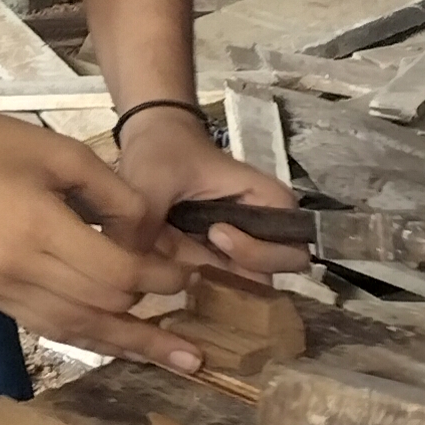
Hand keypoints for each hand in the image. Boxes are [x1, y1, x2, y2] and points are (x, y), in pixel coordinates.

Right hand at [0, 103, 206, 372]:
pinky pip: (48, 327)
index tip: (191, 271)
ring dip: (130, 343)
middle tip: (189, 299)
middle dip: (152, 304)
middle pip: (105, 305)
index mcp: (38, 227)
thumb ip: (118, 197)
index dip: (163, 276)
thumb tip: (154, 241)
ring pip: (79, 330)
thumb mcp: (65, 154)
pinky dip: (89, 335)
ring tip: (176, 359)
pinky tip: (118, 342)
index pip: (119, 273)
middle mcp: (18, 269)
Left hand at [112, 103, 304, 276]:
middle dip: (232, 273)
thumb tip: (134, 262)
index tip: (216, 232)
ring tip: (172, 255)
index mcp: (269, 203)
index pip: (291, 250)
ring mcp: (239, 247)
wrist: (149, 139)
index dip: (258, 253)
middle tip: (196, 254)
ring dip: (205, 278)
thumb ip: (145, 216)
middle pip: (270, 275)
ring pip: (239, 285)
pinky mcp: (214, 256)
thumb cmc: (164, 149)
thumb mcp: (152, 176)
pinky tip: (166, 264)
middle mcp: (262, 231)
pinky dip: (190, 278)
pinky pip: (214, 281)